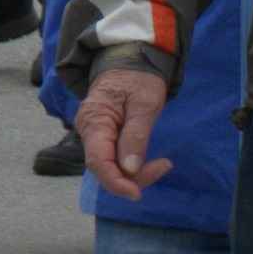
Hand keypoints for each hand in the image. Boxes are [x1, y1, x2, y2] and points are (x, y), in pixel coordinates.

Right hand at [75, 65, 173, 201]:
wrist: (130, 59)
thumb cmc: (138, 78)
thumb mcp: (145, 103)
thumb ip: (136, 136)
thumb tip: (129, 169)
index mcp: (94, 120)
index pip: (98, 161)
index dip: (115, 182)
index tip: (137, 194)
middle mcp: (88, 131)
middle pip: (104, 168)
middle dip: (132, 178)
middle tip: (163, 166)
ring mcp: (95, 135)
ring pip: (109, 167)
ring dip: (134, 173)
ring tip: (162, 164)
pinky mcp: (104, 137)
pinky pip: (114, 159)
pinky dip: (132, 166)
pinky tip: (150, 161)